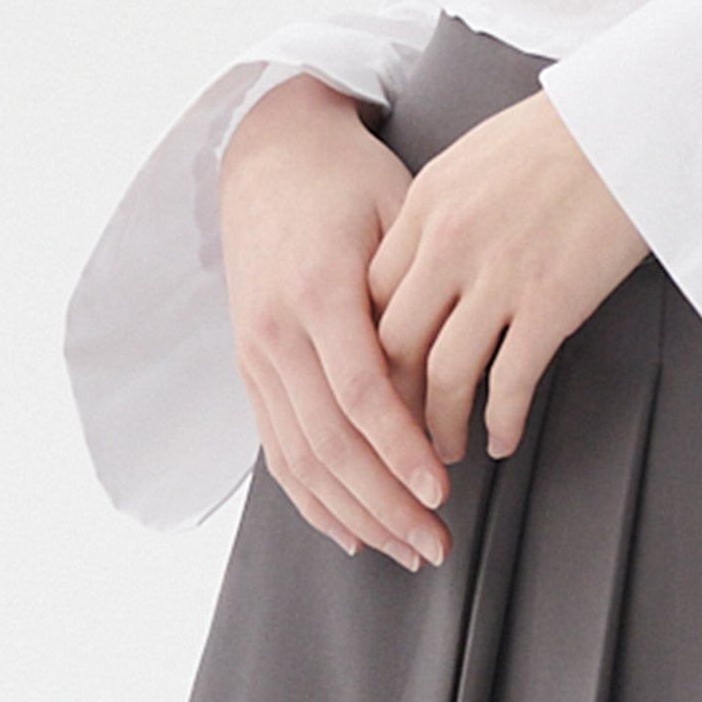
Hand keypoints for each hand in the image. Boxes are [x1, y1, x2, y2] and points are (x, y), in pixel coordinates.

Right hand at [218, 75, 452, 570]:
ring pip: (300, 459)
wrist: (269, 152)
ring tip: (407, 550)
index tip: (444, 491)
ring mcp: (254, 355)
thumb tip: (453, 369)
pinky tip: (349, 532)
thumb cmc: (349, 177)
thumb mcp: (395, 208)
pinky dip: (312, 500)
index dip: (401, 451)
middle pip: (330, 443)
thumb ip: (417, 287)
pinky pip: (276, 450)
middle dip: (385, 504)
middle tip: (437, 543)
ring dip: (353, 515)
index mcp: (317, 290)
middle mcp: (275, 332)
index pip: (360, 394)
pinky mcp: (248, 368)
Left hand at [367, 90, 649, 466]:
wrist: (631, 118)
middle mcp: (449, 241)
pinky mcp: (550, 301)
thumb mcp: (475, 155)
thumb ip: (439, 209)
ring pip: (444, 376)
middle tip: (400, 428)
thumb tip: (420, 263)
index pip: (370, 294)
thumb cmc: (562, 130)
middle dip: (392, 400)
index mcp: (425, 200)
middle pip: (393, 344)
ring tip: (447, 449)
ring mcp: (499, 274)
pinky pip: (509, 383)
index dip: (368, 348)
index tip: (378, 377)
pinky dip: (501, 422)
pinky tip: (502, 437)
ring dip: (440, 426)